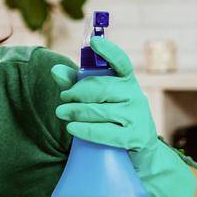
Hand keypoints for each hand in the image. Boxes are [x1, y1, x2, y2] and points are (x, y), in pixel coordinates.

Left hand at [50, 36, 196, 196]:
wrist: (141, 154)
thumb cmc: (114, 119)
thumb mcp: (98, 100)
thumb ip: (77, 84)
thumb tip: (55, 71)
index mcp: (128, 81)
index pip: (120, 62)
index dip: (108, 51)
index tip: (94, 41)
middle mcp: (135, 96)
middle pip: (101, 88)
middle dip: (78, 92)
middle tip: (63, 98)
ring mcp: (137, 117)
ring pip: (100, 110)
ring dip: (76, 111)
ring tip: (62, 113)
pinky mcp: (134, 137)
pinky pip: (105, 132)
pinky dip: (85, 130)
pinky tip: (72, 128)